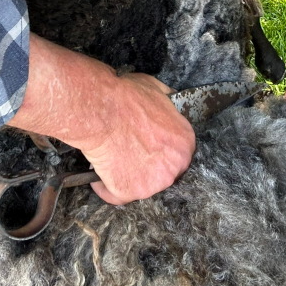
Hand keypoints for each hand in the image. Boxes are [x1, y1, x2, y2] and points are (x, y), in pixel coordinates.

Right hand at [78, 72, 194, 204]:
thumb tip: (169, 103)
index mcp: (184, 142)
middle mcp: (175, 166)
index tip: (146, 150)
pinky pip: (116, 195)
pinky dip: (106, 188)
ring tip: (112, 161)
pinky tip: (100, 175)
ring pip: (141, 187)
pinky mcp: (130, 191)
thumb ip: (168, 106)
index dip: (158, 153)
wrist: (103, 110)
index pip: (177, 156)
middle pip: (162, 174)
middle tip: (128, 156)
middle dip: (145, 168)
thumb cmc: (127, 99)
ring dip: (127, 178)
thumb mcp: (157, 90)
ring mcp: (154, 182)